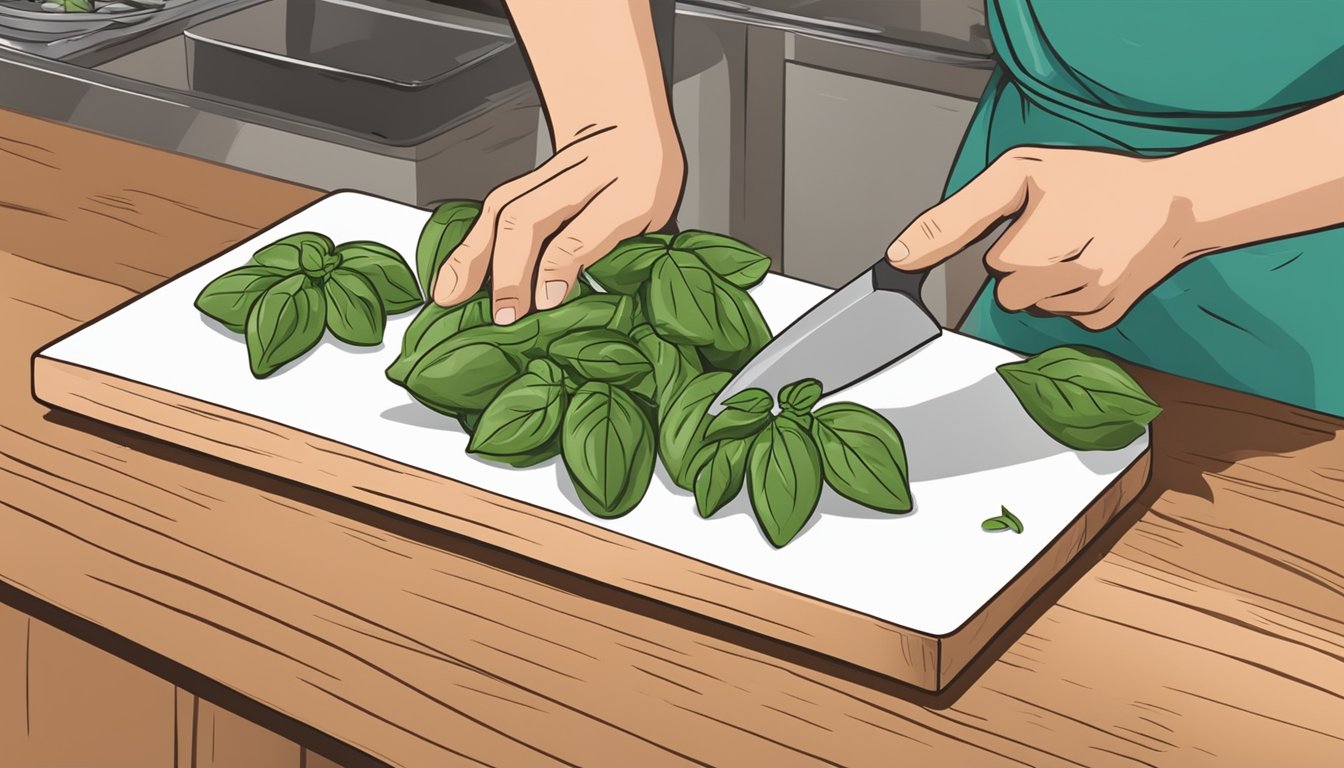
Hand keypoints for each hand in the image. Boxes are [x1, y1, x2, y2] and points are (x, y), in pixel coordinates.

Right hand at [432, 123, 683, 322]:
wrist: (627, 123)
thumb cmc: (646, 181)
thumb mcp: (655, 217)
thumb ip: (619, 247)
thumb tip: (564, 292)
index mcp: (631, 190)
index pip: (586, 228)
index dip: (562, 264)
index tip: (546, 302)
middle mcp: (581, 175)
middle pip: (530, 216)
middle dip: (509, 269)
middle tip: (503, 316)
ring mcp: (547, 174)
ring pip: (502, 209)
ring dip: (474, 257)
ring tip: (452, 297)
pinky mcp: (524, 181)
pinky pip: (490, 210)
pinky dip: (466, 246)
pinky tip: (450, 275)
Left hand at [887, 146, 1200, 329]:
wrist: (1177, 204)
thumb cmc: (1095, 181)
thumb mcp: (1020, 174)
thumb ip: (956, 217)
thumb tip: (900, 257)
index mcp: (1038, 239)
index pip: (994, 261)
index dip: (998, 244)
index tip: (917, 276)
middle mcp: (1065, 277)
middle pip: (1007, 287)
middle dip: (1022, 260)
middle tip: (1060, 226)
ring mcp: (1088, 302)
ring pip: (1031, 304)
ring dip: (1043, 279)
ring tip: (1079, 243)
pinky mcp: (1104, 319)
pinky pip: (1060, 315)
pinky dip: (1069, 295)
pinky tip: (1095, 263)